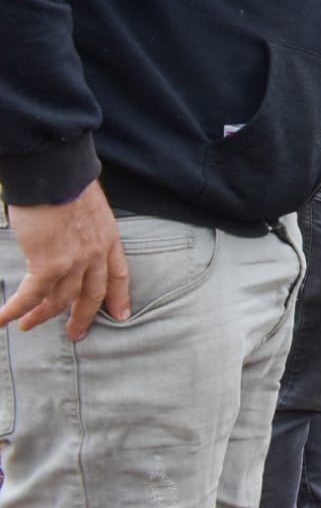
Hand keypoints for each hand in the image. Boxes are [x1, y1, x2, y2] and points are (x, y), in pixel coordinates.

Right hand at [2, 183, 129, 340]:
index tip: (121, 315)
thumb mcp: (90, 208)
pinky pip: (31, 295)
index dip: (119, 296)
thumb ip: (86, 228)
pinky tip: (4, 319)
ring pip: (60, 299)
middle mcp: (95, 254)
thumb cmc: (67, 183)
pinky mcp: (48, 263)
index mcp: (108, 238)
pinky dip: (17, 309)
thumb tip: (69, 236)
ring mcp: (74, 261)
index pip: (118, 274)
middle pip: (92, 294)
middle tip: (75, 334)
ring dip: (43, 315)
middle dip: (83, 316)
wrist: (55, 174)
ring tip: (29, 326)